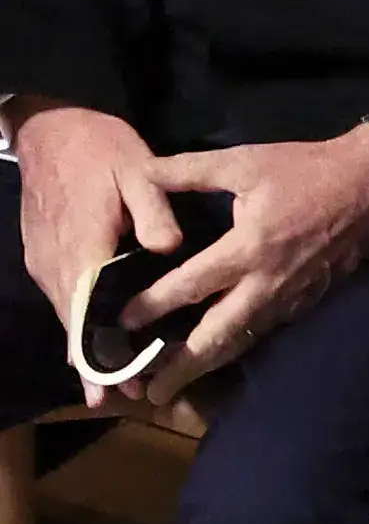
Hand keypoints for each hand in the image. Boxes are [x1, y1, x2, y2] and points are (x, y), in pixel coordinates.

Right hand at [14, 100, 177, 404]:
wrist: (49, 130)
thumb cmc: (99, 149)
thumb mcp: (136, 170)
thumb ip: (154, 211)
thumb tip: (170, 250)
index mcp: (83, 247)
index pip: (85, 314)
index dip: (98, 354)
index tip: (113, 388)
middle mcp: (56, 264)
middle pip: (73, 325)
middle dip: (97, 361)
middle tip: (129, 393)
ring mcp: (44, 262)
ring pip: (66, 313)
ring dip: (88, 343)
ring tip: (121, 374)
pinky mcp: (43, 255)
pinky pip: (62, 296)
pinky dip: (80, 318)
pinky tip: (100, 332)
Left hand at [120, 127, 368, 403]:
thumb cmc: (308, 170)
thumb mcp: (246, 161)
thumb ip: (190, 170)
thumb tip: (142, 173)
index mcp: (249, 247)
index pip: (191, 285)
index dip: (153, 306)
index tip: (122, 323)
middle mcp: (267, 281)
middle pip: (218, 336)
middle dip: (183, 366)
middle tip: (153, 392)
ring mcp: (291, 295)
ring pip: (243, 339)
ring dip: (209, 364)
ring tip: (180, 383)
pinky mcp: (309, 298)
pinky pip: (267, 328)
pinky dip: (240, 343)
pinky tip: (224, 348)